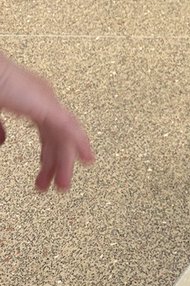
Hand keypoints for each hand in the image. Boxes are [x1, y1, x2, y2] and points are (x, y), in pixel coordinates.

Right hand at [0, 50, 93, 190]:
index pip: (46, 132)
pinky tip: (86, 158)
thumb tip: (2, 142)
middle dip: (55, 164)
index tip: (47, 173)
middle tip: (57, 186)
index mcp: (30, 100)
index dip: (48, 154)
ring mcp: (46, 100)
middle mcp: (42, 98)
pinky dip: (79, 143)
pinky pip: (68, 127)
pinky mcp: (47, 104)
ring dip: (65, 162)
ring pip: (64, 136)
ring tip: (64, 185)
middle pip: (57, 137)